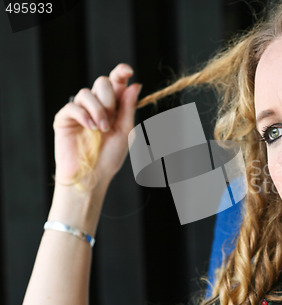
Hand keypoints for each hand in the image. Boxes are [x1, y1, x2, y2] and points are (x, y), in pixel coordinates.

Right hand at [53, 63, 141, 186]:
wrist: (92, 176)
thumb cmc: (109, 156)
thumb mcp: (125, 131)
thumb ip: (128, 108)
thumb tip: (135, 84)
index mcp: (113, 107)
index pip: (116, 83)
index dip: (121, 73)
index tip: (128, 71)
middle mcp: (96, 106)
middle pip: (102, 82)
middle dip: (109, 98)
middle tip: (110, 119)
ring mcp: (80, 111)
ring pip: (87, 92)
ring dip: (98, 110)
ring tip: (102, 129)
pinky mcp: (64, 119)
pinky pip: (73, 106)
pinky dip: (83, 115)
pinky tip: (90, 128)